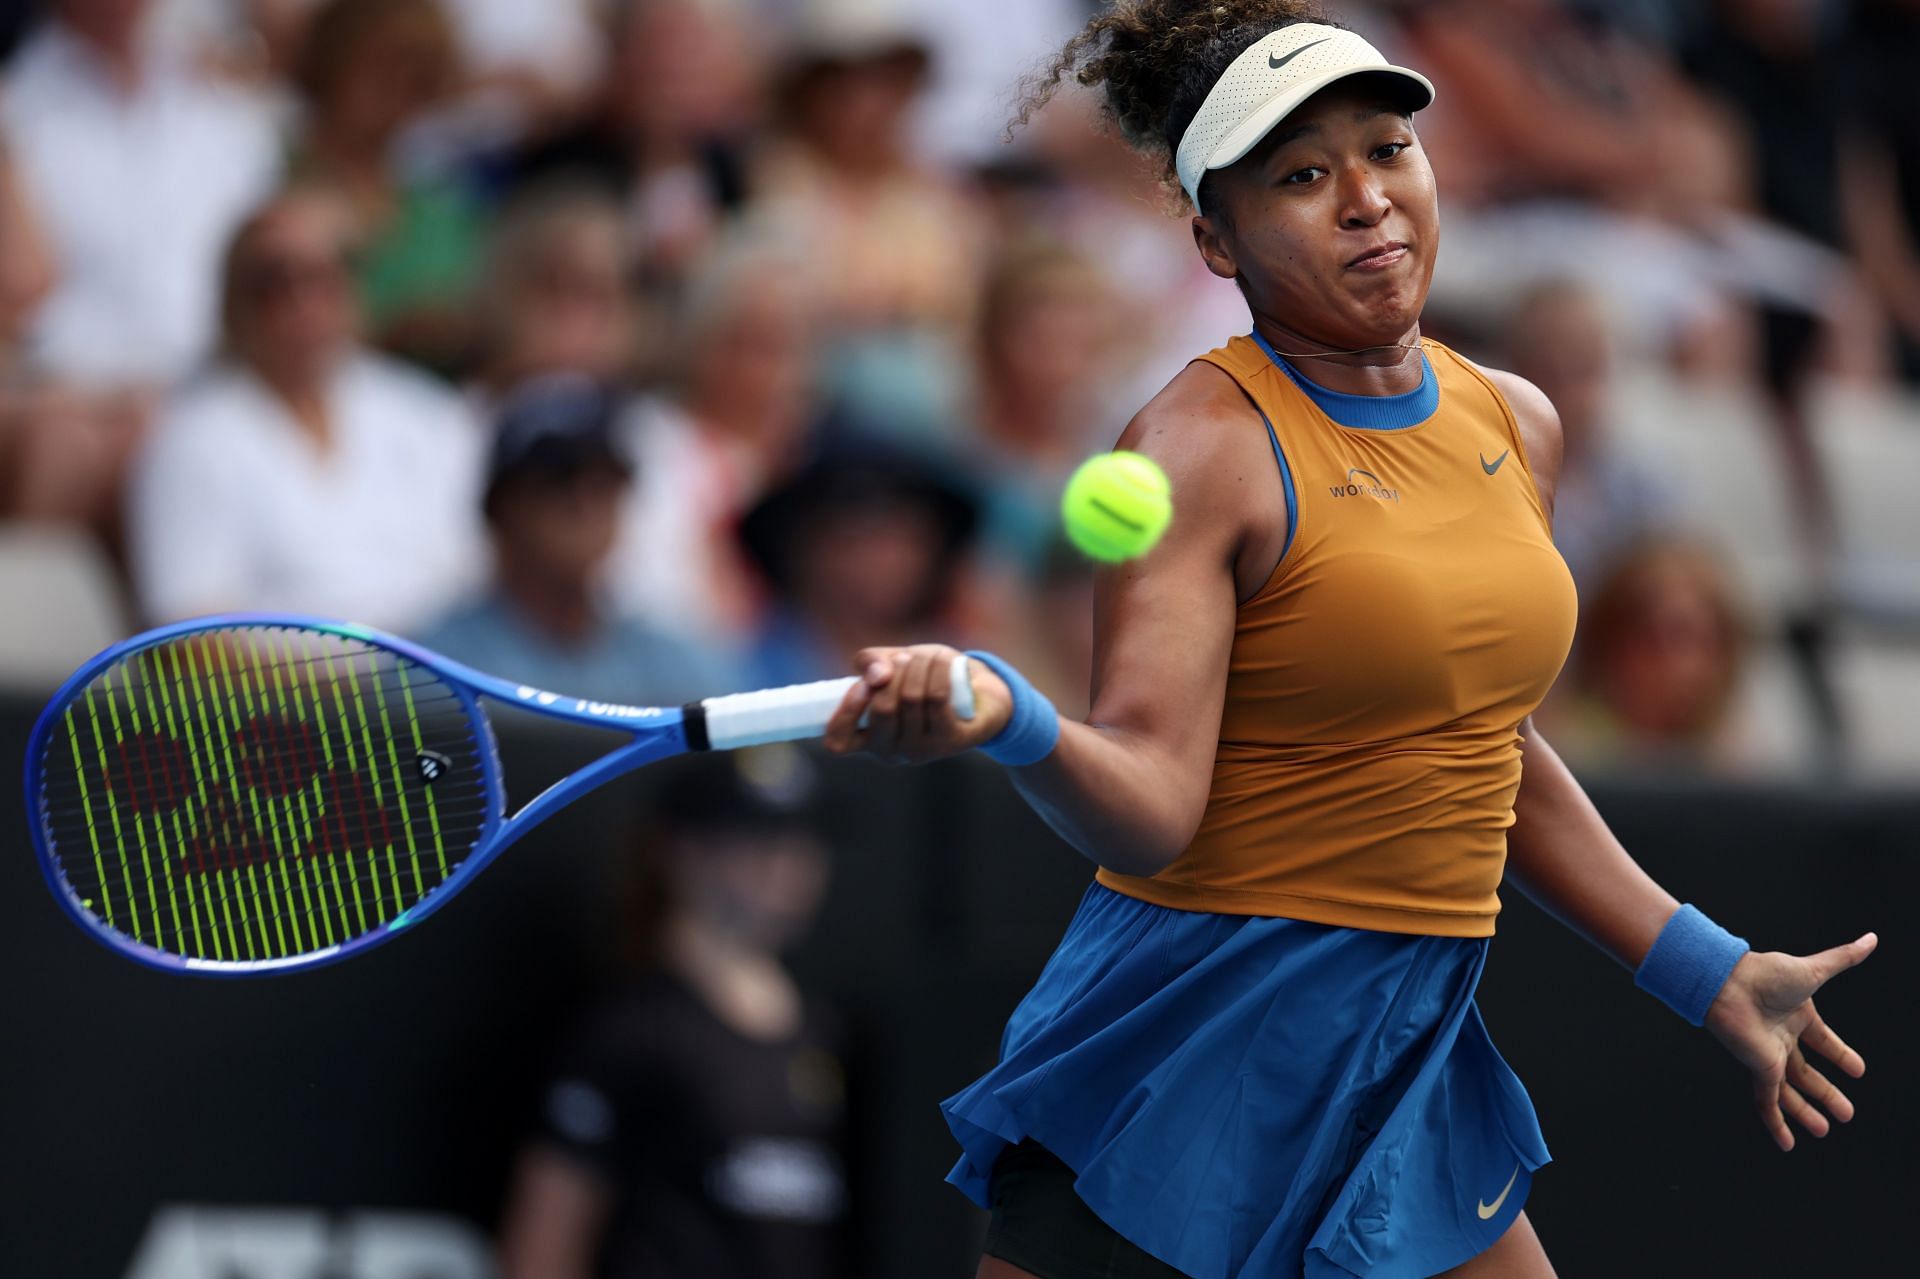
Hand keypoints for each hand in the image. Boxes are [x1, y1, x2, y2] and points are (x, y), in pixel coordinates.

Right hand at [821, 645, 1011, 763]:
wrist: (977, 692)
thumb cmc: (924, 679)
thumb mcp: (890, 664)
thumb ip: (871, 663)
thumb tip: (878, 676)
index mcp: (867, 738)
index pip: (838, 742)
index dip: (845, 712)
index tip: (862, 685)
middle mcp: (890, 751)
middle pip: (882, 709)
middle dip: (894, 672)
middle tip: (906, 658)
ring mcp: (921, 750)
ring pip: (912, 699)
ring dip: (919, 666)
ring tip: (927, 656)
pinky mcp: (951, 742)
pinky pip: (938, 698)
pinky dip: (939, 671)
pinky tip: (944, 660)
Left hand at [1703, 932, 1876, 1150]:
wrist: (1728, 982)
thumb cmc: (1765, 972)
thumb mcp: (1814, 970)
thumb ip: (1843, 958)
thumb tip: (1872, 939)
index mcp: (1798, 1015)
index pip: (1824, 1042)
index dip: (1841, 1056)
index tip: (1859, 1070)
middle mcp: (1782, 1037)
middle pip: (1808, 1073)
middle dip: (1827, 1094)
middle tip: (1848, 1114)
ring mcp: (1769, 1054)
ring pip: (1789, 1091)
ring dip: (1807, 1112)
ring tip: (1826, 1130)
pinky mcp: (1758, 1067)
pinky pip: (1766, 1102)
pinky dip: (1776, 1123)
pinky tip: (1786, 1144)